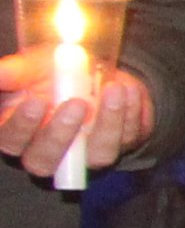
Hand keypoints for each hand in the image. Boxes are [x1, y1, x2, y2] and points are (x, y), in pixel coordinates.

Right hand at [0, 59, 151, 181]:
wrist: (95, 69)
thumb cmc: (52, 72)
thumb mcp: (32, 66)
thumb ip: (14, 72)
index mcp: (19, 133)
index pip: (11, 141)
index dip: (22, 126)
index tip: (37, 101)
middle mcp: (50, 151)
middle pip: (45, 162)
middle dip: (61, 135)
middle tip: (77, 104)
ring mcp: (87, 153)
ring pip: (97, 156)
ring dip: (108, 124)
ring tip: (113, 89)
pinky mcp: (120, 145)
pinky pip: (128, 138)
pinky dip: (130, 113)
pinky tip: (127, 90)